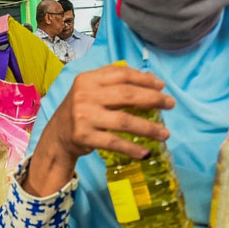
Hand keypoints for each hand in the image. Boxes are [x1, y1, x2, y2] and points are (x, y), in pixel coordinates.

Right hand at [26, 64, 173, 196]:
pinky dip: (132, 149)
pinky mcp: (84, 137)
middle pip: (127, 95)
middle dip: (153, 100)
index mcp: (88, 79)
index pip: (122, 75)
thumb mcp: (92, 90)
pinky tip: (146, 153)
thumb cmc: (82, 110)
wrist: (58, 135)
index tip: (162, 87)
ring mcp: (84, 116)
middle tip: (171, 105)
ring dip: (148, 128)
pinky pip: (114, 142)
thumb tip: (153, 81)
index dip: (145, 79)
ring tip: (165, 134)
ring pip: (124, 121)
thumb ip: (117, 82)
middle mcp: (85, 95)